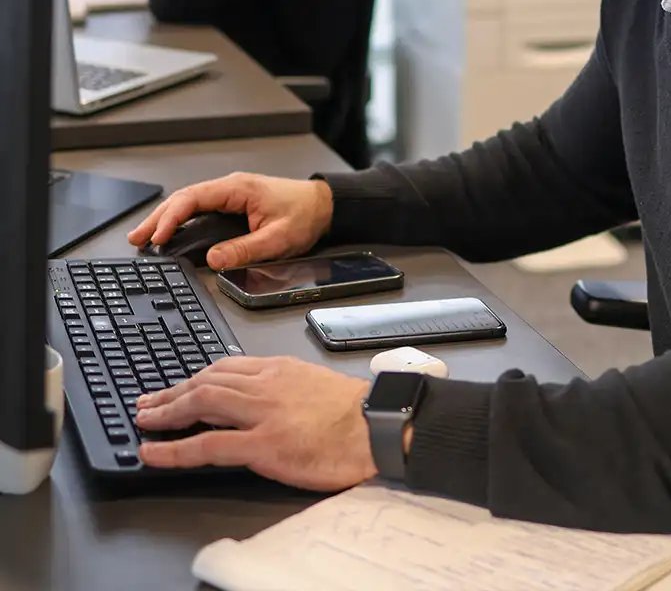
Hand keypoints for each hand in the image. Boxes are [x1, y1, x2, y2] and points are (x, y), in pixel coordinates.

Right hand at [126, 172, 333, 268]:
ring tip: (145, 236)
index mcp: (239, 189)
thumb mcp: (278, 238)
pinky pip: (200, 208)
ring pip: (189, 202)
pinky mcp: (233, 203)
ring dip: (167, 218)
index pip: (194, 198)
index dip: (171, 217)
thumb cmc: (305, 214)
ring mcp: (231, 194)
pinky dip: (181, 219)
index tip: (157, 236)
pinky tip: (171, 232)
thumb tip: (213, 259)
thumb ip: (245, 249)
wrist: (325, 205)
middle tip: (136, 237)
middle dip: (158, 217)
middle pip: (184, 198)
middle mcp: (231, 187)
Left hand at [136, 356, 376, 490]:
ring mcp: (261, 413)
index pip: (225, 367)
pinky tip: (154, 452)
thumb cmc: (354, 411)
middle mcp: (265, 384)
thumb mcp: (314, 384)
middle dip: (171, 392)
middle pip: (205, 381)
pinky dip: (174, 448)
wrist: (378, 424)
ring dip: (166, 413)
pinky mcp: (262, 444)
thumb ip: (285, 387)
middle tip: (148, 403)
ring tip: (144, 421)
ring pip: (200, 403)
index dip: (194, 378)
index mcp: (279, 369)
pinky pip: (207, 444)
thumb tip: (263, 400)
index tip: (177, 388)